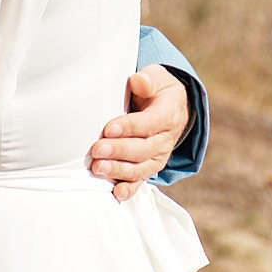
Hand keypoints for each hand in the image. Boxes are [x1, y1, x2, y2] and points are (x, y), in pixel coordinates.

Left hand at [89, 66, 189, 200]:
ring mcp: (158, 156)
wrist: (173, 107)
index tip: (108, 129)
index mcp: (168, 115)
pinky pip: (140, 180)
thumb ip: (149, 79)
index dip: (129, 128)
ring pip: (140, 168)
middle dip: (119, 151)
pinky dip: (129, 189)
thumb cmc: (159, 90)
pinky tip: (116, 193)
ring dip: (119, 171)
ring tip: (98, 169)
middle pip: (143, 149)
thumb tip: (138, 81)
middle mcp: (165, 139)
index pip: (149, 124)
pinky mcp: (149, 166)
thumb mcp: (158, 77)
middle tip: (98, 150)